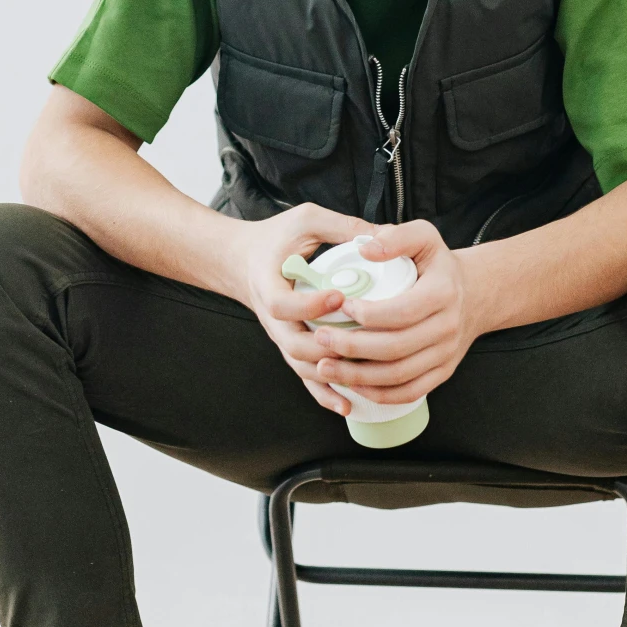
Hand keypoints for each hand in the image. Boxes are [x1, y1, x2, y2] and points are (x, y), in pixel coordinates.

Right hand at [233, 203, 371, 414]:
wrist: (244, 261)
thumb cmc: (275, 239)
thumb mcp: (304, 220)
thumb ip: (339, 225)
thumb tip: (382, 235)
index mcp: (268, 287)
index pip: (283, 306)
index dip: (310, 306)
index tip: (339, 296)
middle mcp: (273, 320)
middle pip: (293, 346)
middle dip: (327, 347)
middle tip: (360, 338)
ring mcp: (281, 338)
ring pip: (302, 367)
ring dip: (331, 376)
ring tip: (364, 375)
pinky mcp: (291, 348)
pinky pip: (306, 378)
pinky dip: (324, 395)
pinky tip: (348, 406)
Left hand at [304, 219, 477, 407]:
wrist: (475, 294)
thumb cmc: (439, 266)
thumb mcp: (425, 237)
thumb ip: (396, 236)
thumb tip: (365, 248)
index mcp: (443, 293)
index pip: (402, 311)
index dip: (369, 314)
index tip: (341, 307)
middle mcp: (447, 327)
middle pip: (395, 348)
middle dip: (352, 347)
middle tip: (320, 338)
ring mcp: (445, 354)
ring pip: (399, 375)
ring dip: (358, 376)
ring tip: (324, 366)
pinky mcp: (441, 373)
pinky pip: (409, 392)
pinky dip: (378, 394)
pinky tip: (352, 385)